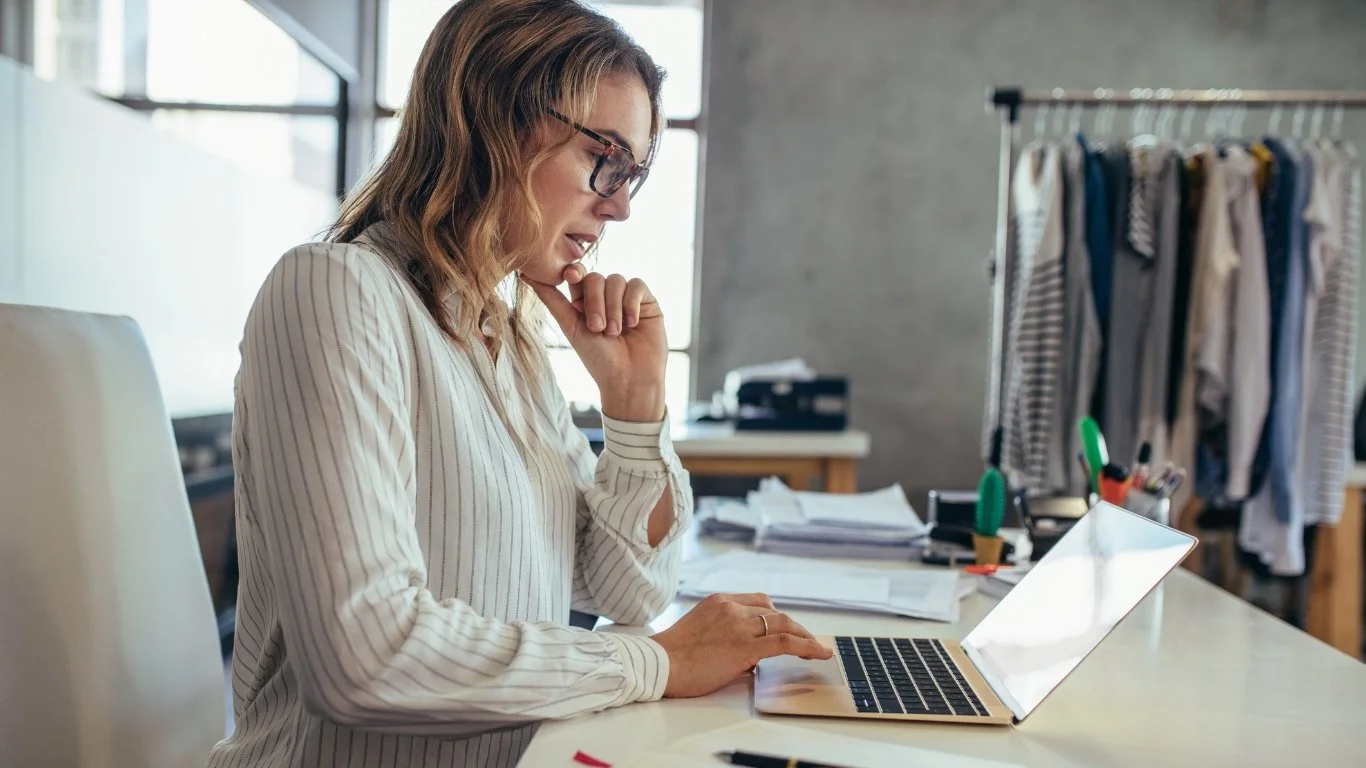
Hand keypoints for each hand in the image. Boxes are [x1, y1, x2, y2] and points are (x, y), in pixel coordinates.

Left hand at [525, 263, 666, 421]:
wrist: (629, 379)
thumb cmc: (598, 359)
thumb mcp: (571, 327)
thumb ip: (552, 300)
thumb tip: (525, 275)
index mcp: (584, 303)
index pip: (577, 275)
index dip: (574, 271)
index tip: (570, 276)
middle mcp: (605, 297)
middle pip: (596, 278)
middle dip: (595, 302)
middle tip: (597, 328)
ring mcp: (626, 298)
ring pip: (616, 280)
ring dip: (614, 307)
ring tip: (615, 333)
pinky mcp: (646, 302)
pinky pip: (637, 285)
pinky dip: (631, 303)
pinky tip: (632, 323)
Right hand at [649, 592, 832, 698]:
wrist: (659, 664)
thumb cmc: (673, 657)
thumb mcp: (700, 633)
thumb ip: (725, 636)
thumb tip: (749, 659)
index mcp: (719, 601)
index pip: (759, 601)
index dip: (776, 616)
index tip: (786, 628)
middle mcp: (732, 608)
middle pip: (774, 612)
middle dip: (794, 627)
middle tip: (807, 640)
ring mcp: (739, 625)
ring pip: (783, 625)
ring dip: (804, 636)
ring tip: (817, 649)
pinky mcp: (746, 646)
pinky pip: (785, 642)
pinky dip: (807, 646)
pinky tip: (819, 653)